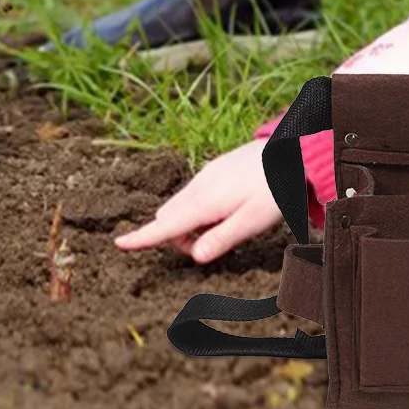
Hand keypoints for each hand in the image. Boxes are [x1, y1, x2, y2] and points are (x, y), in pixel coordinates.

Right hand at [114, 140, 283, 263]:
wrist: (289, 151)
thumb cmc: (273, 190)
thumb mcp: (252, 222)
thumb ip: (221, 239)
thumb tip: (193, 256)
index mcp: (205, 202)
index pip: (166, 226)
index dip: (142, 238)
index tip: (119, 244)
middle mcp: (199, 186)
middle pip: (168, 219)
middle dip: (178, 238)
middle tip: (214, 245)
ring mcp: (205, 175)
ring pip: (180, 206)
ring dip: (188, 224)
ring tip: (226, 226)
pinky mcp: (213, 170)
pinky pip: (192, 195)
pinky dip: (198, 210)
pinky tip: (226, 209)